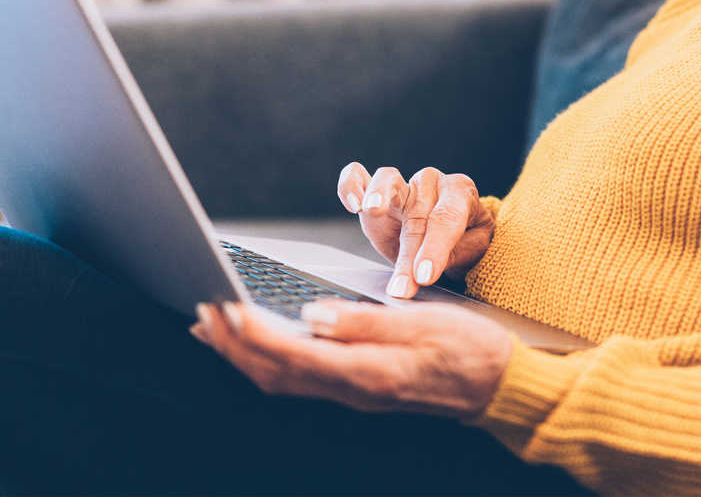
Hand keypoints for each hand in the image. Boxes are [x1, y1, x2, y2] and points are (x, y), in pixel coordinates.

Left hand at [190, 299, 511, 417]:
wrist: (498, 387)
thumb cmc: (469, 349)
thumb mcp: (424, 324)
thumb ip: (365, 322)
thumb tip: (312, 315)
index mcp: (368, 371)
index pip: (293, 354)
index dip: (251, 333)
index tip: (224, 308)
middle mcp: (354, 389)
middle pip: (276, 375)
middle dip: (232, 346)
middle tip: (202, 312)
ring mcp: (355, 393)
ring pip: (283, 380)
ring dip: (244, 355)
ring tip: (217, 328)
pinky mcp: (360, 388)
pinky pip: (301, 379)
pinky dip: (270, 361)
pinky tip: (263, 344)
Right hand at [336, 163, 493, 298]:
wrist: (448, 233)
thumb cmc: (463, 238)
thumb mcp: (473, 248)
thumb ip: (459, 252)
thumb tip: (432, 266)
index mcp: (460, 192)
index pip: (447, 218)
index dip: (435, 248)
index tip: (424, 276)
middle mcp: (431, 181)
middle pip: (417, 213)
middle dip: (408, 253)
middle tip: (402, 286)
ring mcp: (402, 183)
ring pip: (389, 180)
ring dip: (379, 195)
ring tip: (372, 209)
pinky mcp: (374, 191)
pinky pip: (358, 176)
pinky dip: (351, 185)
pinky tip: (353, 203)